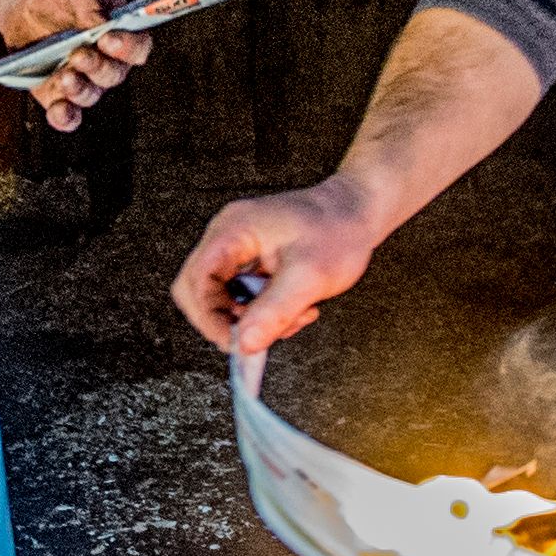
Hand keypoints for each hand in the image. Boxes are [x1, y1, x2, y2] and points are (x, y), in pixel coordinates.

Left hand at [0, 0, 145, 131]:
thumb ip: (89, 1)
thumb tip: (98, 25)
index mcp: (120, 33)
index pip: (137, 46)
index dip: (128, 46)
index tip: (109, 38)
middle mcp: (106, 62)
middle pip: (112, 75)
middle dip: (97, 67)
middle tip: (79, 54)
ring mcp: (82, 80)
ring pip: (90, 95)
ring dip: (79, 90)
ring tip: (65, 77)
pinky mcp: (55, 92)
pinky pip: (66, 113)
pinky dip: (64, 117)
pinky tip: (58, 112)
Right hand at [173, 178, 382, 354]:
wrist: (358, 211)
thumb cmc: (338, 229)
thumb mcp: (309, 276)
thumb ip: (275, 311)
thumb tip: (245, 343)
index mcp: (232, 231)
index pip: (197, 281)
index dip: (210, 318)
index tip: (235, 343)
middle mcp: (228, 237)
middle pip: (201, 291)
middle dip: (230, 320)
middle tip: (262, 333)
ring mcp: (239, 248)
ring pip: (223, 298)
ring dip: (253, 318)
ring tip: (292, 316)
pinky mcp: (252, 260)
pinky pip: (243, 295)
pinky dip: (264, 311)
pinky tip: (293, 308)